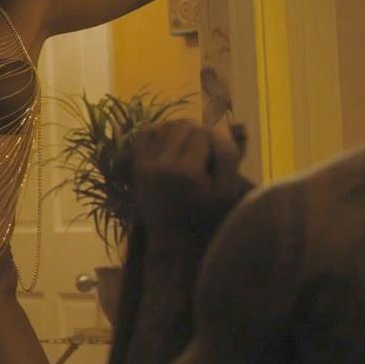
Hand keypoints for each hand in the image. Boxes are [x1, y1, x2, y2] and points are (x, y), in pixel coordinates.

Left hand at [132, 121, 245, 241]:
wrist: (171, 237)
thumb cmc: (203, 217)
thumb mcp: (226, 193)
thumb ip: (228, 158)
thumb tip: (223, 129)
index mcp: (185, 171)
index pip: (203, 134)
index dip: (215, 141)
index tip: (217, 158)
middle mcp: (161, 163)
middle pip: (183, 126)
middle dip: (198, 134)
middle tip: (205, 151)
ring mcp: (145, 163)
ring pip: (165, 126)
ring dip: (180, 132)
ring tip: (189, 148)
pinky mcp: (136, 164)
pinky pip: (145, 133)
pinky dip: (159, 133)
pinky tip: (170, 146)